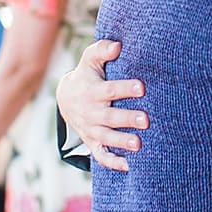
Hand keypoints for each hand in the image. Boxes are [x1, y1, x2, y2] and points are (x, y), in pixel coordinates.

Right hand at [58, 39, 148, 171]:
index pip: (109, 90)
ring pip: (106, 137)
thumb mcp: (89, 60)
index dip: (125, 88)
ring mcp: (91, 129)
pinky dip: (112, 162)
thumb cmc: (86, 75)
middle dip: (126, 119)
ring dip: (121, 141)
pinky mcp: (92, 142)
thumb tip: (117, 45)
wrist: (66, 98)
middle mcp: (91, 112)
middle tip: (145, 120)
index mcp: (92, 91)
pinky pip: (100, 155)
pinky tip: (129, 166)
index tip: (141, 87)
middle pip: (109, 117)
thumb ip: (101, 50)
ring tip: (138, 144)